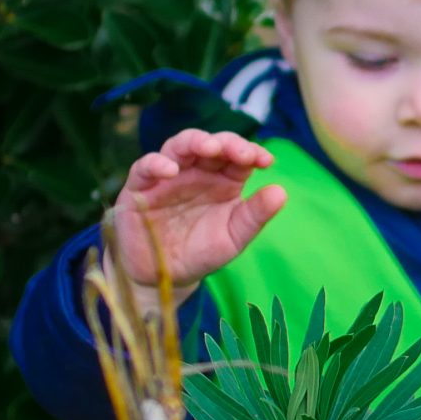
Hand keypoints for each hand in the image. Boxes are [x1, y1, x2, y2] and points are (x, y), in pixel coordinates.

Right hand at [105, 130, 285, 297]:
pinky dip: (156, 164)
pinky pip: (144, 168)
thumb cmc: (200, 253)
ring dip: (194, 142)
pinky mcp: (139, 188)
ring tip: (209, 148)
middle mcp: (196, 172)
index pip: (238, 156)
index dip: (251, 152)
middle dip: (227, 142)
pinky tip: (170, 170)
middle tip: (241, 153)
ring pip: (179, 146)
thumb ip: (255, 216)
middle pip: (210, 144)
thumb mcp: (233, 238)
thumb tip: (281, 192)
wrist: (162, 277)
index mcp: (222, 180)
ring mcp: (167, 177)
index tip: (265, 160)